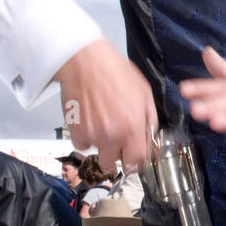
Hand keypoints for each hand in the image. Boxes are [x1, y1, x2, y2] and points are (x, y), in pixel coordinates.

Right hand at [54, 39, 157, 172]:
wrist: (85, 61)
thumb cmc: (116, 72)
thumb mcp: (144, 93)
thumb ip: (149, 120)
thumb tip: (149, 138)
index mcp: (133, 127)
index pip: (137, 162)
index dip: (136, 161)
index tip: (133, 157)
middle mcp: (112, 135)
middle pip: (114, 164)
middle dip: (117, 155)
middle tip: (116, 140)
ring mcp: (92, 134)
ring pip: (97, 153)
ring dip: (100, 144)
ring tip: (102, 123)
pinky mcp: (75, 130)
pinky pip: (82, 145)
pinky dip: (85, 137)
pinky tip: (89, 121)